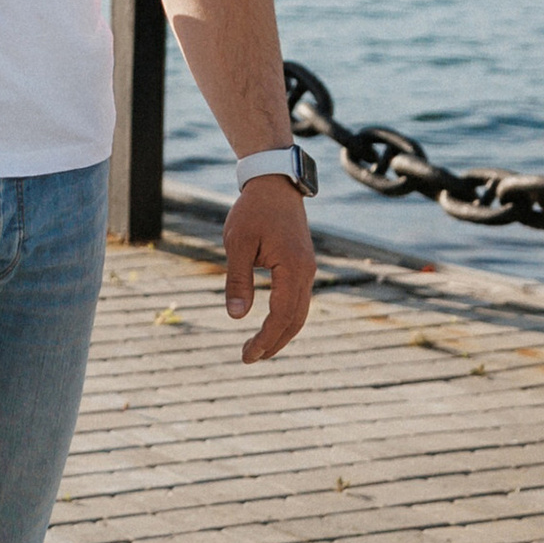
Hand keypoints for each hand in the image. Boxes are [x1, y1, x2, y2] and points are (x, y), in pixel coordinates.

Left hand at [225, 181, 314, 361]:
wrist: (274, 184)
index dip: (265, 339)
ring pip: (299, 313)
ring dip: (281, 333)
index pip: (282, 316)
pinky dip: (286, 318)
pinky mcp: (303, 266)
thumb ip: (238, 280)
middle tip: (249, 358)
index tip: (247, 355)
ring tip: (258, 349)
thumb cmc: (253, 210)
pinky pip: (298, 300)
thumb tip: (236, 316)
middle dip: (273, 343)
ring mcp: (307, 269)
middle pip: (295, 320)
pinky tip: (269, 326)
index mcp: (293, 268)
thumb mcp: (238, 243)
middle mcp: (307, 272)